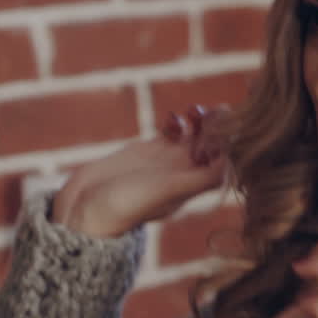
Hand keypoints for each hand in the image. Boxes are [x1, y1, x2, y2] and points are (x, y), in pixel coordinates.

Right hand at [51, 105, 228, 237]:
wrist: (87, 207)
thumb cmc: (127, 204)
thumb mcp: (166, 190)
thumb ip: (199, 178)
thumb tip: (230, 162)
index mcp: (193, 186)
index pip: (223, 161)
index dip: (228, 142)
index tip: (224, 126)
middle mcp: (184, 173)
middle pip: (212, 145)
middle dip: (215, 126)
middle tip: (213, 111)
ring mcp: (166, 161)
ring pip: (194, 136)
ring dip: (199, 121)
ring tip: (193, 110)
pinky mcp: (148, 151)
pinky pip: (172, 132)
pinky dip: (177, 122)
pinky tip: (171, 117)